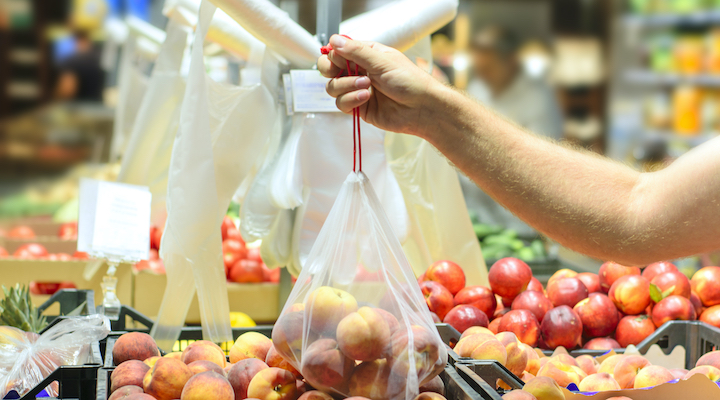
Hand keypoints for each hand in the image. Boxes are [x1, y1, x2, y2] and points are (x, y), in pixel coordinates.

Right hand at [318, 35, 440, 135]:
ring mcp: (358, 90)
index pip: (339, 51)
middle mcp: (360, 72)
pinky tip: (366, 98)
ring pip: (333, 88)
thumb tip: (335, 41)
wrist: (422, 109)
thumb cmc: (410, 82)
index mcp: (367, 55)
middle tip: (338, 71)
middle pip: (330, 69)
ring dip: (346, 86)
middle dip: (331, 70)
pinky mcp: (359, 107)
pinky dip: (351, 100)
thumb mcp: (383, 61)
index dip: (333, 54)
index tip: (336, 57)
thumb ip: (357, 52)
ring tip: (366, 86)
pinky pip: (342, 104)